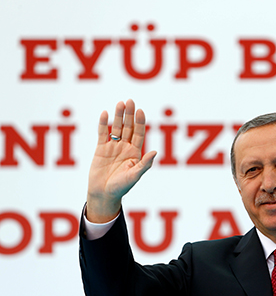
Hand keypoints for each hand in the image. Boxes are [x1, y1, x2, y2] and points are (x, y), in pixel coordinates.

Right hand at [86, 99, 156, 222]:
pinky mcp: (101, 148)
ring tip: (120, 103)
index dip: (140, 122)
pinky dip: (104, 124)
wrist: (103, 194)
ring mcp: (113, 147)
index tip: (140, 111)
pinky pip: (102, 134)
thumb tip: (155, 152)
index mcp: (136, 152)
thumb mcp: (134, 176)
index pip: (139, 133)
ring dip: (118, 116)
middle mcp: (125, 147)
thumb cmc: (121, 187)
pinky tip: (105, 113)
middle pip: (128, 127)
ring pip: (116, 128)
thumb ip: (144, 164)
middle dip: (129, 115)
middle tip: (130, 101)